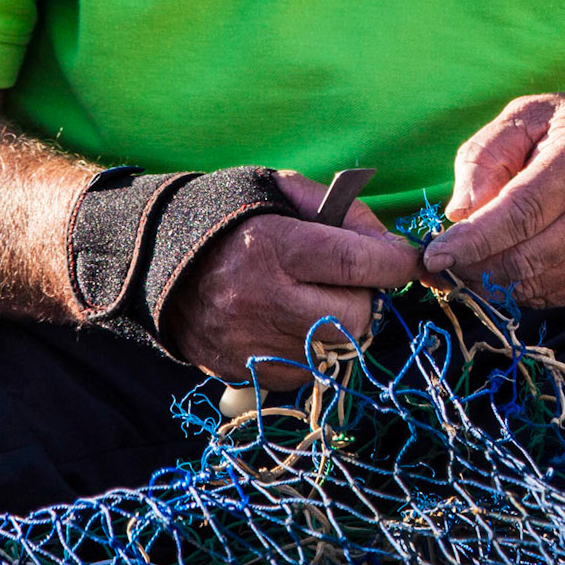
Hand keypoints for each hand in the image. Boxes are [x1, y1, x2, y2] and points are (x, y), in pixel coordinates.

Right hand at [165, 171, 421, 384]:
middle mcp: (262, 301)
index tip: (412, 261)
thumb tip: (389, 245)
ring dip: (339, 326)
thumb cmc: (225, 217)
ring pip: (336, 350)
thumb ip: (338, 210)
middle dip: (363, 297)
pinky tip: (289, 323)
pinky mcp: (244, 373)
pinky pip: (307, 371)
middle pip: (355, 317)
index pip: (355, 263)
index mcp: (272, 246)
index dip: (395, 262)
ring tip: (313, 298)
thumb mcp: (276, 191)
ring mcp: (252, 345)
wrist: (151, 260)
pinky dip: (311, 349)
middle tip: (345, 279)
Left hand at [420, 93, 564, 307]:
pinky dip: (519, 290)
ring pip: (537, 283)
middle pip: (525, 257)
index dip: (474, 239)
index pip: (519, 212)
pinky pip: (556, 295)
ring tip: (463, 268)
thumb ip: (486, 154)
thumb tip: (459, 211)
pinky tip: (500, 272)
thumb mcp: (530, 115)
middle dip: (472, 267)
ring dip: (491, 284)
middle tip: (440, 263)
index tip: (435, 253)